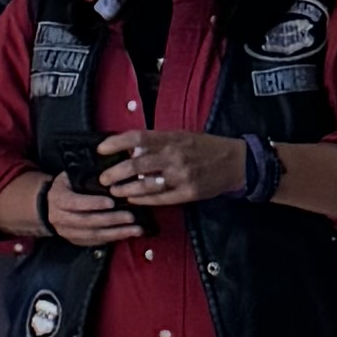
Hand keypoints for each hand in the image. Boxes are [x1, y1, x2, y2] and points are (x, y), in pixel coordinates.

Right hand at [7, 162, 141, 245]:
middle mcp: (59, 218)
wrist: (48, 206)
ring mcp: (67, 232)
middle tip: (130, 217)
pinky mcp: (75, 241)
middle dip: (110, 220)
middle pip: (86, 221)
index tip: (112, 202)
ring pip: (92, 235)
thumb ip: (85, 176)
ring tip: (135, 230)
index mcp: (58, 198)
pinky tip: (127, 234)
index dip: (93, 203)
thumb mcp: (69, 177)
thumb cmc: (66, 187)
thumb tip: (110, 170)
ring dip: (116, 233)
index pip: (75, 202)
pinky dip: (112, 239)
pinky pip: (95, 242)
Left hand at [99, 129, 242, 214]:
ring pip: (146, 185)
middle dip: (115, 173)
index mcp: (171, 139)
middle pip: (136, 164)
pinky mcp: (189, 193)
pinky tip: (134, 199)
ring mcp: (182, 176)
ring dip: (127, 189)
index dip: (116, 143)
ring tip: (115, 191)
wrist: (235, 161)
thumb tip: (128, 149)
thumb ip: (156, 141)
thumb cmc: (204, 147)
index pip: (136, 138)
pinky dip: (144, 200)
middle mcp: (175, 156)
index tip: (101, 149)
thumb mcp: (180, 136)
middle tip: (103, 178)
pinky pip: (161, 198)